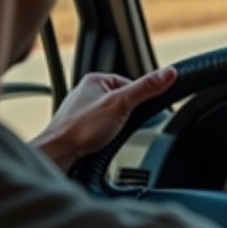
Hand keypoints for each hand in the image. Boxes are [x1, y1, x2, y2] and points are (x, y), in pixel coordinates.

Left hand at [31, 67, 176, 171]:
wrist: (56, 154)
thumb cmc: (80, 129)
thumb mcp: (121, 104)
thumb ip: (146, 88)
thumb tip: (169, 73)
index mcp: (95, 79)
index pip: (131, 83)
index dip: (139, 99)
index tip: (138, 111)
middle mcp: (87, 93)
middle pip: (123, 101)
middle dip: (127, 115)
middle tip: (121, 125)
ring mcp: (82, 111)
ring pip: (113, 117)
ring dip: (116, 127)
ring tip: (108, 135)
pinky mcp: (80, 128)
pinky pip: (102, 129)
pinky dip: (106, 136)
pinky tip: (102, 142)